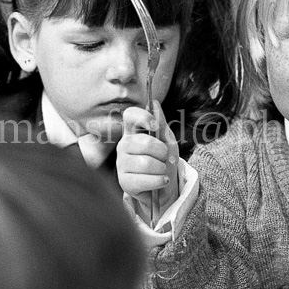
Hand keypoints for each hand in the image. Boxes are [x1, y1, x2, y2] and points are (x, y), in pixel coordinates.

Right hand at [117, 100, 179, 222]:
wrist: (165, 185)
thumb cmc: (164, 160)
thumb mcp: (167, 140)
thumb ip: (161, 122)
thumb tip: (154, 103)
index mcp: (132, 132)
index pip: (129, 115)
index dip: (142, 117)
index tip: (154, 125)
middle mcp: (123, 146)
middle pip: (144, 142)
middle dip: (162, 152)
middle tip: (163, 158)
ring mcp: (121, 164)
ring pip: (146, 163)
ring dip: (162, 168)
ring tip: (161, 170)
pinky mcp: (124, 182)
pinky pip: (145, 180)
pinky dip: (159, 181)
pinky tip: (161, 181)